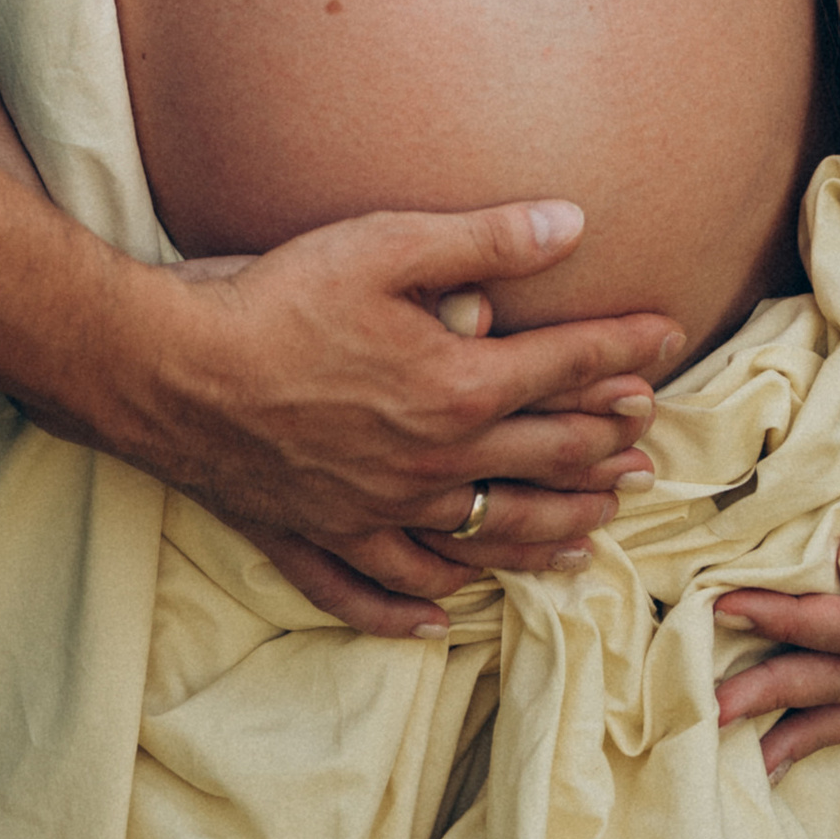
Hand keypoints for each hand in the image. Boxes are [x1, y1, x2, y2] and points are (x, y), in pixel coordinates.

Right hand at [105, 199, 683, 594]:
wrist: (171, 369)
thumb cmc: (275, 296)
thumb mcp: (386, 244)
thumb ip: (485, 239)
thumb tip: (572, 222)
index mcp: (458, 387)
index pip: (566, 369)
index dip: (624, 350)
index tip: (668, 339)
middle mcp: (433, 462)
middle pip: (543, 462)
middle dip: (604, 450)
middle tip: (647, 450)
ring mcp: (378, 510)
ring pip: (485, 536)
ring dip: (549, 534)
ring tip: (593, 536)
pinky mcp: (319, 534)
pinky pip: (378, 589)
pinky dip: (416, 607)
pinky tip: (443, 616)